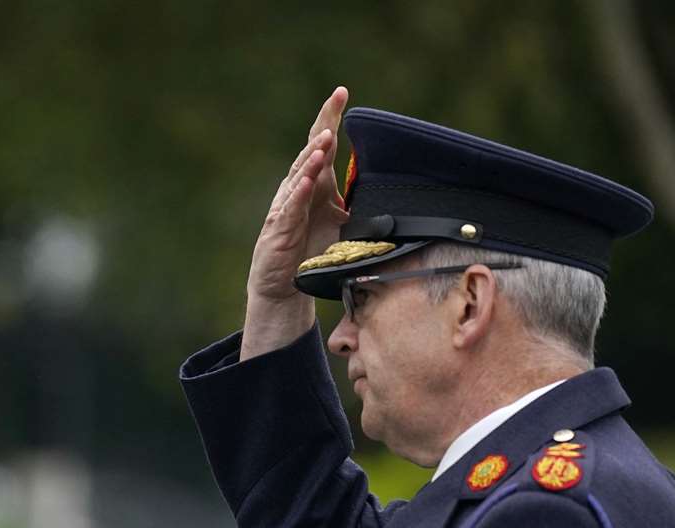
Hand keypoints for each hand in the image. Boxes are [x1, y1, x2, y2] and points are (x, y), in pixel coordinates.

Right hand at [241, 87, 350, 360]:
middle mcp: (298, 189)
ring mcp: (286, 207)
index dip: (330, 118)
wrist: (284, 287)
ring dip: (312, 157)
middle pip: (310, 151)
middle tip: (334, 103)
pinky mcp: (279, 230)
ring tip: (324, 139)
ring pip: (300, 175)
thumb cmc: (310, 253)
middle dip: (323, 126)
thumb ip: (358, 204)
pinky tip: (307, 180)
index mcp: (314, 184)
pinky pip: (289, 208)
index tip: (341, 92)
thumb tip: (396, 194)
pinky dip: (297, 193)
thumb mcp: (341, 225)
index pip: (321, 145)